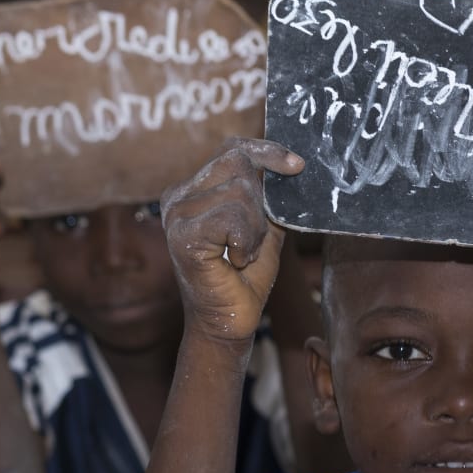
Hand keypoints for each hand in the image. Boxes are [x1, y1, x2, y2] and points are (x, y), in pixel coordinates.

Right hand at [160, 138, 304, 346]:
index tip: (296, 166)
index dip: (265, 151)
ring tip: (244, 253)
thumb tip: (292, 165)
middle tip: (254, 239)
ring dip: (255, 228)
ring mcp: (176, 216)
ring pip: (239, 192)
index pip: (231, 150)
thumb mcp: (265, 225)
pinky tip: (236, 261)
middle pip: (238, 165)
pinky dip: (246, 241)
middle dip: (261, 203)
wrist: (229, 322)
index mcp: (192, 190)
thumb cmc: (245, 278)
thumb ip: (269, 195)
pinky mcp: (182, 236)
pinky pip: (232, 218)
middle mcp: (178, 197)